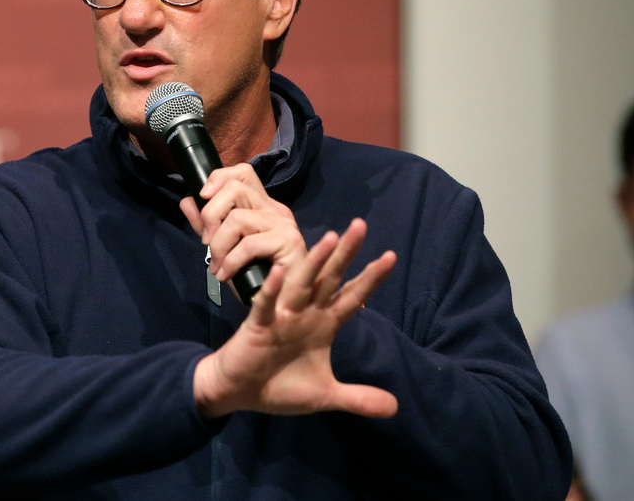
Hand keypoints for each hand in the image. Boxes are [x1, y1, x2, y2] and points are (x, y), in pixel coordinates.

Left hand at [180, 163, 308, 288]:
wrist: (280, 306)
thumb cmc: (254, 278)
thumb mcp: (224, 249)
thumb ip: (207, 226)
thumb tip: (187, 201)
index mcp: (262, 207)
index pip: (242, 173)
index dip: (218, 178)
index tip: (202, 199)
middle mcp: (275, 210)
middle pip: (235, 188)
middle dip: (210, 215)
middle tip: (207, 243)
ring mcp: (284, 224)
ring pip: (237, 218)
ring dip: (218, 245)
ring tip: (218, 266)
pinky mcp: (289, 241)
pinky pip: (249, 244)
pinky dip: (231, 262)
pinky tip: (226, 275)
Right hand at [192, 217, 397, 419]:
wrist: (238, 393)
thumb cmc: (279, 386)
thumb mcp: (325, 396)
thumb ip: (358, 398)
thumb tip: (395, 408)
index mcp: (323, 325)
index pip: (351, 297)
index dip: (370, 279)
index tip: (390, 256)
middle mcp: (305, 314)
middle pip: (329, 279)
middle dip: (346, 254)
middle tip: (361, 224)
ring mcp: (281, 317)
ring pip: (301, 284)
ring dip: (315, 262)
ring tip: (329, 238)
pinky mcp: (258, 326)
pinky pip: (265, 305)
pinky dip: (272, 290)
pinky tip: (279, 273)